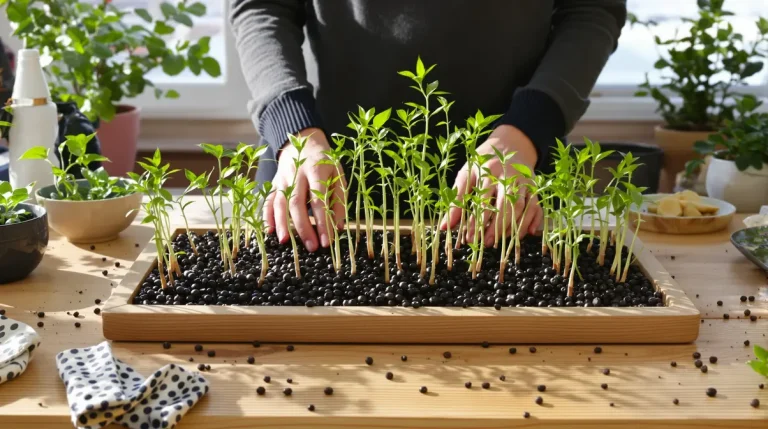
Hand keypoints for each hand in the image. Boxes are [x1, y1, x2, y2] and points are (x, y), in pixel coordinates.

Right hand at [263, 128, 345, 251]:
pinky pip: (268, 199)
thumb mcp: (338, 175)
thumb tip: (338, 227)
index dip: (322, 222)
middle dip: (303, 227)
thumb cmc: (324, 161)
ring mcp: (283, 178)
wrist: (302, 139)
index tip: (326, 241)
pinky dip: (267, 215)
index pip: (319, 200)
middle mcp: (297, 174)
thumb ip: (339, 200)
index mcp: (317, 170)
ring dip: (282, 223)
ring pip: (280, 202)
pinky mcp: (274, 182)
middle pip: (297, 202)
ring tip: (286, 242)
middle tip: (310, 246)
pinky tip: (269, 230)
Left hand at [445, 125, 542, 245]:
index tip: (469, 238)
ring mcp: (524, 181)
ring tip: (502, 243)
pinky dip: (534, 220)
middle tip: (486, 243)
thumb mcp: (467, 174)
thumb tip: (444, 227)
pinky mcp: (535, 186)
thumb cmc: (483, 162)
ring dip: (513, 227)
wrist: (510, 143)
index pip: (483, 200)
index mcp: (489, 171)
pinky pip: (536, 206)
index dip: (476, 221)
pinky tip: (527, 234)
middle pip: (505, 205)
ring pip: (522, 207)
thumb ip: (456, 200)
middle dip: (496, 227)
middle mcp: (508, 176)